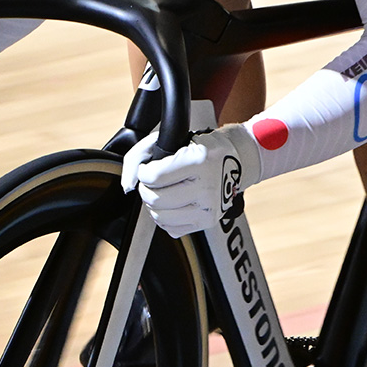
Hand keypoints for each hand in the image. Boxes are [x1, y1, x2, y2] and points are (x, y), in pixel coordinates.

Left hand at [121, 123, 263, 237]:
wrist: (238, 160)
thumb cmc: (202, 147)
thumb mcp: (173, 137)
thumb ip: (140, 154)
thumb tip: (128, 183)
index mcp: (199, 160)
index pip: (153, 176)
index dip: (143, 172)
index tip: (148, 168)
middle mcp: (206, 186)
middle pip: (155, 199)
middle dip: (146, 190)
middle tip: (153, 182)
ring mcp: (209, 207)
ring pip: (160, 217)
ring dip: (155, 205)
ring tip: (163, 192)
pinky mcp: (208, 221)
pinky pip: (172, 229)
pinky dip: (167, 218)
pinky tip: (174, 204)